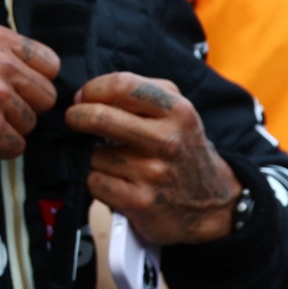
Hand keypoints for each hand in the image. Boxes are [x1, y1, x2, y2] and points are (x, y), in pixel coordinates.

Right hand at [0, 24, 59, 158]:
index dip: (37, 79)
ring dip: (10, 128)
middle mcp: (3, 66)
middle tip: (0, 110)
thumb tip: (26, 70)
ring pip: (30, 123)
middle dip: (26, 106)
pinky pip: (15, 146)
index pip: (50, 63)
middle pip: (46, 97)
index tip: (23, 88)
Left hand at [64, 72, 238, 244]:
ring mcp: (153, 172)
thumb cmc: (183, 150)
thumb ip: (142, 93)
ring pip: (91, 154)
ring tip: (107, 158)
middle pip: (99, 117)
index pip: (122, 85)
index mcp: (177, 111)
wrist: (213, 204)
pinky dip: (96, 181)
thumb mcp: (178, 112)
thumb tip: (89, 93)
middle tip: (74, 119)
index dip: (92, 88)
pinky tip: (113, 181)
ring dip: (89, 155)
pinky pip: (94, 181)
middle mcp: (167, 141)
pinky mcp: (139, 201)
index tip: (84, 97)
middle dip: (76, 116)